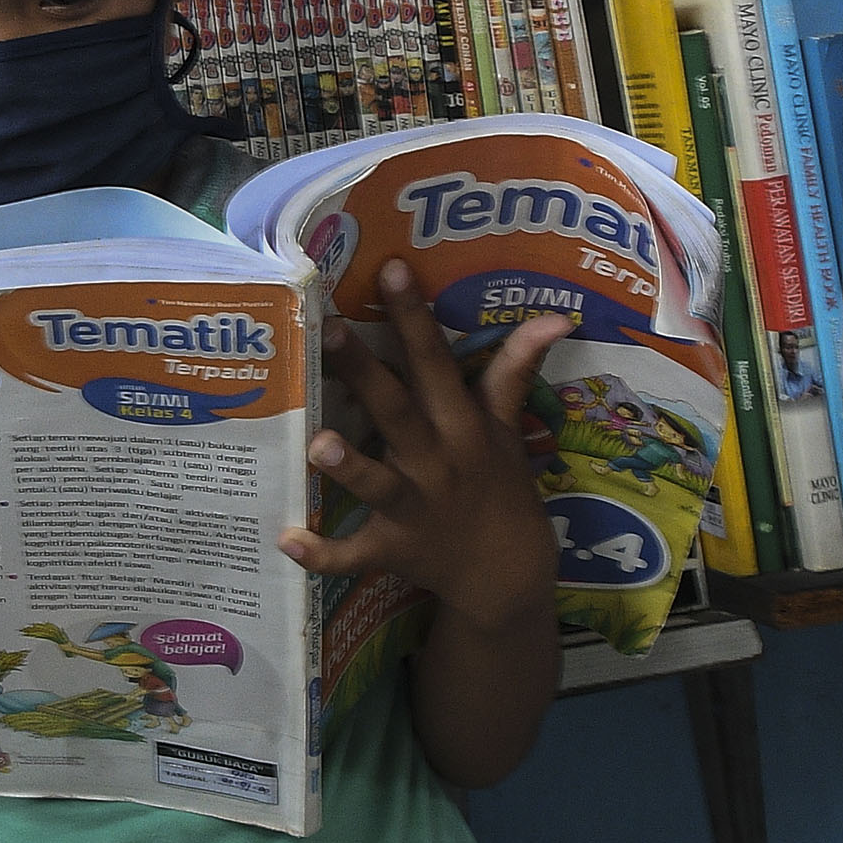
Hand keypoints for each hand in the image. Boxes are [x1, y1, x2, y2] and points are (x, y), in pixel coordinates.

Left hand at [282, 262, 566, 632]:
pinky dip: (321, 554)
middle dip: (363, 373)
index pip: (436, 362)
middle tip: (328, 332)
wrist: (507, 573)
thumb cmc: (499, 486)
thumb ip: (515, 369)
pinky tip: (287, 540)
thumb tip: (556, 316)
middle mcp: (437, 462)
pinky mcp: (391, 548)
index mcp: (463, 426)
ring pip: (377, 484)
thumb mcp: (508, 427)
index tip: (392, 269)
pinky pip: (353, 554)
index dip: (415, 317)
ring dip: (348, 466)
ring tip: (314, 444)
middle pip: (395, 410)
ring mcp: (413, 509)